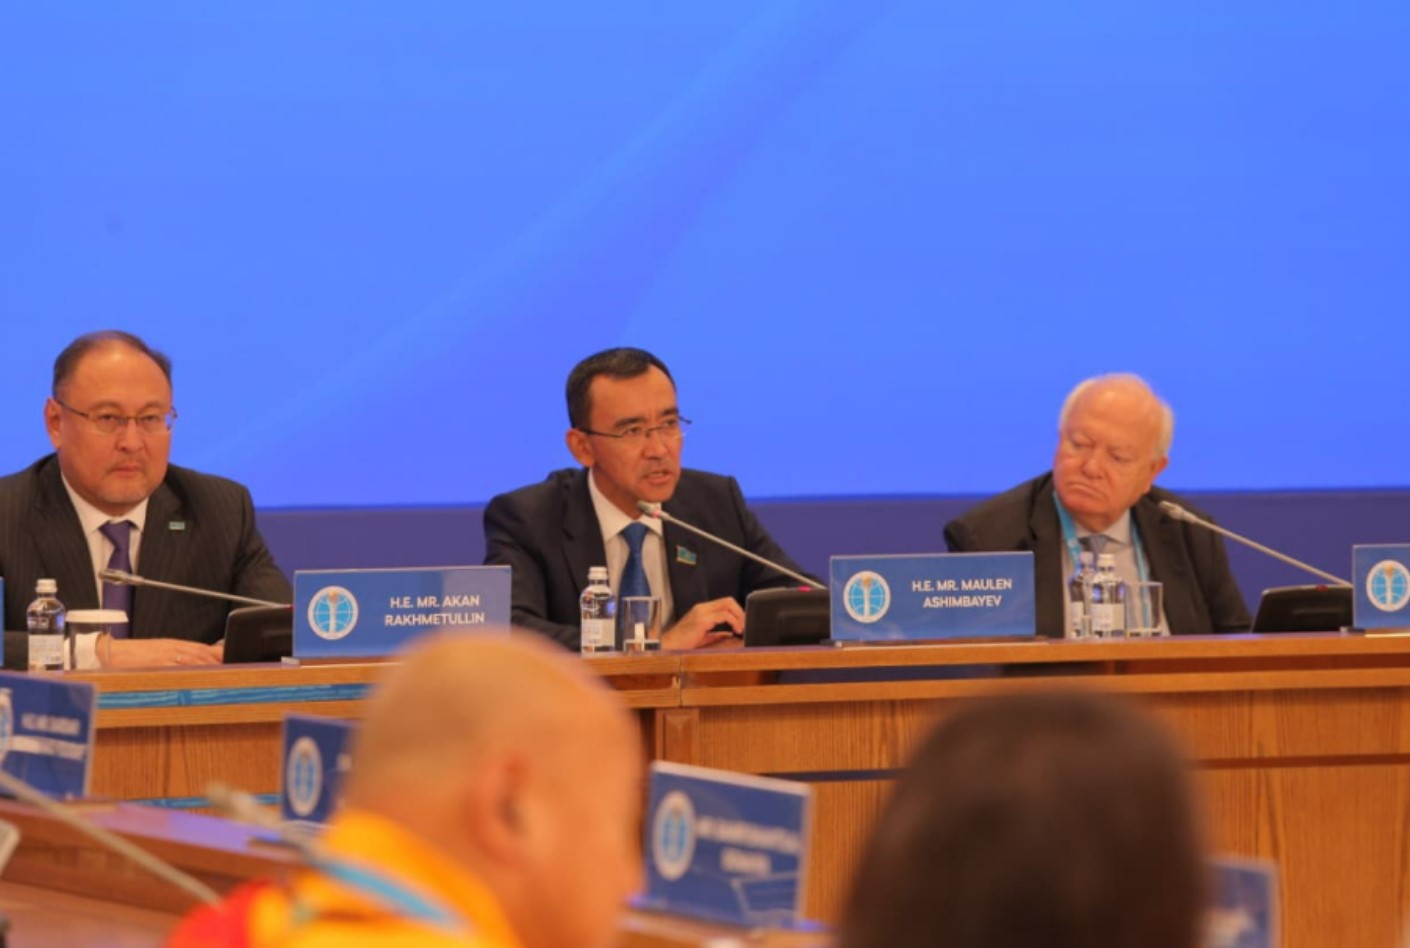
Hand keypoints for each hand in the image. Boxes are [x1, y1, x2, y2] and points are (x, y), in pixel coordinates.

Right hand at [99, 637, 223, 668]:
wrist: (109, 652)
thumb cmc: (135, 654)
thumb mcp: (161, 652)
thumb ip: (179, 657)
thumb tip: (200, 665)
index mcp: (176, 645)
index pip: (204, 649)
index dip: (220, 657)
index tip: (234, 664)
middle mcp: (173, 648)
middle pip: (202, 655)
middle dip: (218, 665)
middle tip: (234, 674)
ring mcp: (164, 656)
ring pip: (192, 661)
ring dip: (208, 670)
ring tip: (222, 679)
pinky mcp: (154, 664)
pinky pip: (174, 669)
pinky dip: (188, 674)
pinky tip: (198, 680)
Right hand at [660, 597, 743, 649]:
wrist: (669, 646)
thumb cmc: (683, 643)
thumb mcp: (703, 637)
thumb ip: (716, 635)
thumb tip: (730, 635)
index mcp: (702, 609)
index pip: (724, 602)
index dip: (737, 611)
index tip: (743, 622)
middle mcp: (702, 608)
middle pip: (728, 601)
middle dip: (740, 611)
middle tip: (745, 624)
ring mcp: (702, 612)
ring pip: (728, 605)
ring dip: (739, 617)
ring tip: (742, 629)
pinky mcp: (702, 620)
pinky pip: (724, 616)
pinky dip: (734, 622)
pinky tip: (736, 631)